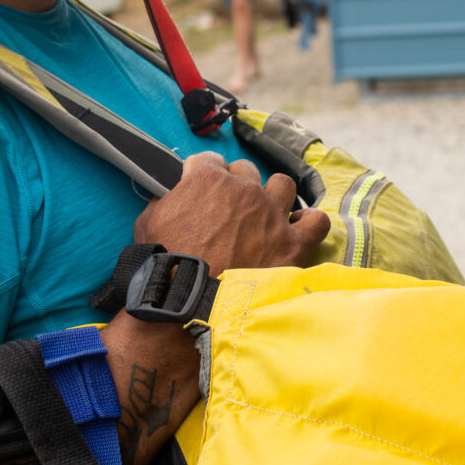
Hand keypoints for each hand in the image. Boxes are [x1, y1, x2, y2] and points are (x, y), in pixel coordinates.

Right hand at [133, 151, 328, 272]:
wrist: (193, 305)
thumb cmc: (166, 263)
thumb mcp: (148, 222)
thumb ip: (162, 200)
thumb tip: (169, 196)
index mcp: (208, 178)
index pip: (208, 159)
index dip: (201, 174)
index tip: (199, 190)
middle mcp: (244, 188)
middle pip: (245, 169)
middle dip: (236, 184)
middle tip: (228, 209)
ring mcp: (272, 214)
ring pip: (283, 184)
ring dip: (273, 195)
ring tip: (265, 214)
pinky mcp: (293, 243)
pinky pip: (316, 221)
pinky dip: (309, 222)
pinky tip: (298, 229)